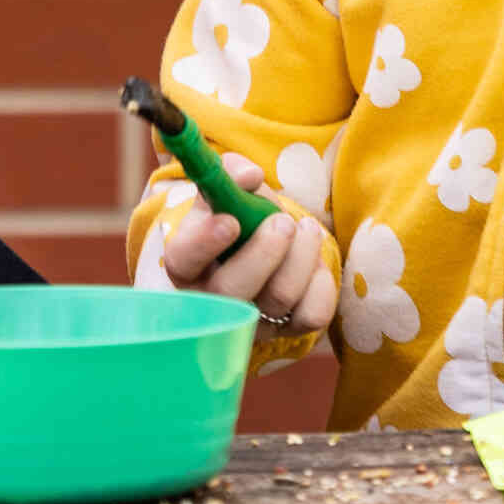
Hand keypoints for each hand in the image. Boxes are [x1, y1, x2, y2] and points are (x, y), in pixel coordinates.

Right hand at [157, 157, 338, 346]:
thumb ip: (232, 173)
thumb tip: (250, 176)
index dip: (205, 243)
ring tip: (305, 228)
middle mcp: (211, 300)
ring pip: (280, 297)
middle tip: (283, 221)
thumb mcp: (227, 189)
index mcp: (186, 262)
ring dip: (301, 254)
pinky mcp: (285, 331)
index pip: (184, 259)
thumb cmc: (237, 216)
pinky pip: (312, 314)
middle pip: (234, 290)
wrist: (261, 245)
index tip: (231, 221)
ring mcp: (249, 321)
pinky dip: (320, 280)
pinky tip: (311, 260)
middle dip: (266, 251)